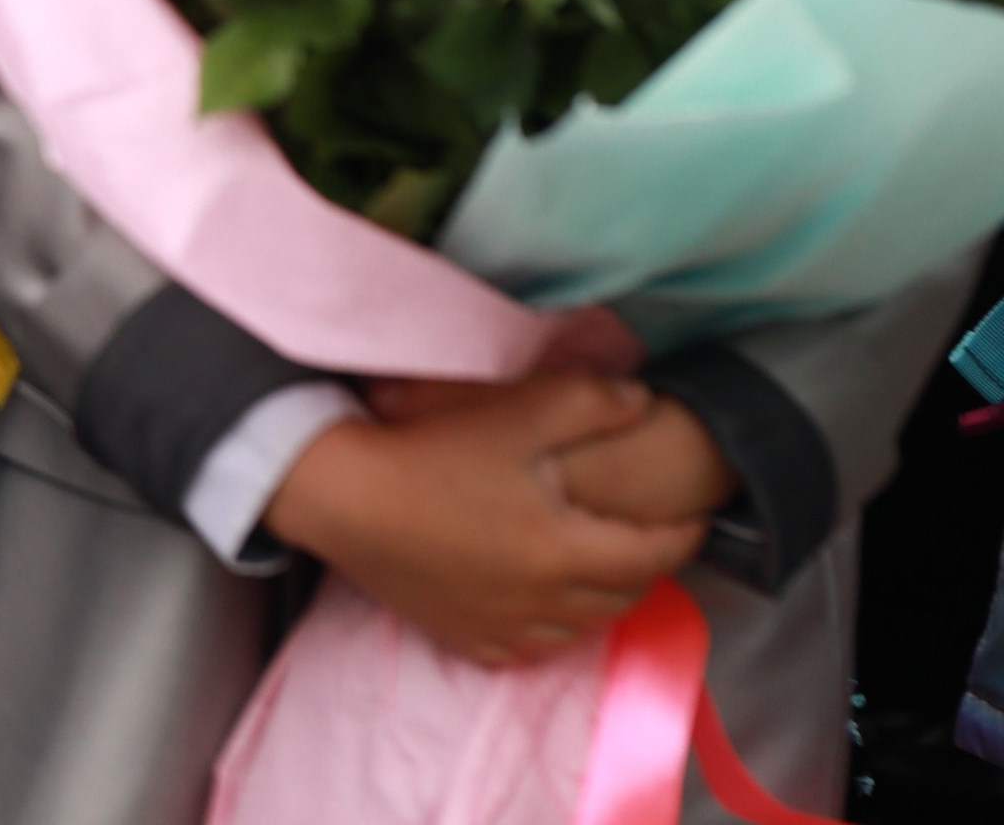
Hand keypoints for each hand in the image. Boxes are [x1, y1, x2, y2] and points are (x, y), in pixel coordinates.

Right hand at [268, 373, 707, 666]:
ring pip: (580, 626)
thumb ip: (590, 403)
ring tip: (606, 564)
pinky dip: (553, 625)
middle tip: (654, 535)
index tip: (701, 516)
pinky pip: (531, 647)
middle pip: (621, 596)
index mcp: (564, 548)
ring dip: (605, 597)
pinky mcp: (467, 638)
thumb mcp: (518, 411)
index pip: (652, 554)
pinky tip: (545, 600)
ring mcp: (503, 626)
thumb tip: (644, 402)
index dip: (684, 535)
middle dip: (648, 566)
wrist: (347, 497)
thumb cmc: (433, 450)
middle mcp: (543, 601)